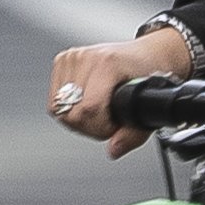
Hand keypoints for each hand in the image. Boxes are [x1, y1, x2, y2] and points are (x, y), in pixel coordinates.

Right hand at [46, 25, 195, 158]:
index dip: (100, 127)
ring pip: (58, 109)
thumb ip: (134, 134)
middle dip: (89, 126)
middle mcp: (85, 58)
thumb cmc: (148, 74)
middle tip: (108, 121)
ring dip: (78, 119)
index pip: (88, 109)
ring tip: (98, 113)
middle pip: (70, 113)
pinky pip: (55, 100)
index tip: (116, 126)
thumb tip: (114, 150)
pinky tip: (87, 104)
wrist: (146, 55)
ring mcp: (71, 58)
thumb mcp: (149, 105)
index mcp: (107, 64)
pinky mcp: (62, 61)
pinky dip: (70, 109)